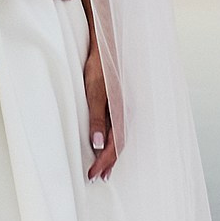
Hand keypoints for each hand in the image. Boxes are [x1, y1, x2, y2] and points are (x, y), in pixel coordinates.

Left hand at [84, 40, 117, 179]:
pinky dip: (112, 139)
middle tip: (98, 177)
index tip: (93, 174)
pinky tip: (106, 142)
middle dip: (109, 162)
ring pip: (119, 136)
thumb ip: (97, 118)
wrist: (107, 43)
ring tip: (103, 167)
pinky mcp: (118, 101)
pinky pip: (118, 126)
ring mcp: (123, 106)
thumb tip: (98, 144)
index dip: (104, 162)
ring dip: (111, 153)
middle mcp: (126, 111)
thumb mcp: (94, 92)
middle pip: (119, 143)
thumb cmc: (99, 65)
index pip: (114, 145)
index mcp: (122, 112)